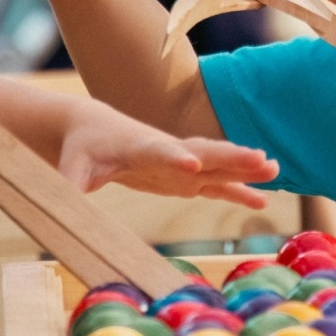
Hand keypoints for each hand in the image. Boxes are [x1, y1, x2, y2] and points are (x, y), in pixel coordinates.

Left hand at [56, 101, 279, 206]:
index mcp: (139, 146)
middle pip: (204, 152)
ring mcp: (181, 163)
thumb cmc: (82, 148)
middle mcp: (168, 151)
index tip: (193, 165)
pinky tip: (262, 200)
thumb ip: (69, 184)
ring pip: (218, 165)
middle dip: (231, 157)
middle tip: (261, 159)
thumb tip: (61, 207)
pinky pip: (217, 184)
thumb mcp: (70, 167)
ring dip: (245, 168)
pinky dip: (239, 191)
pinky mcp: (186, 177)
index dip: (175, 159)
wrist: (96, 128)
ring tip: (274, 169)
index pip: (159, 152)